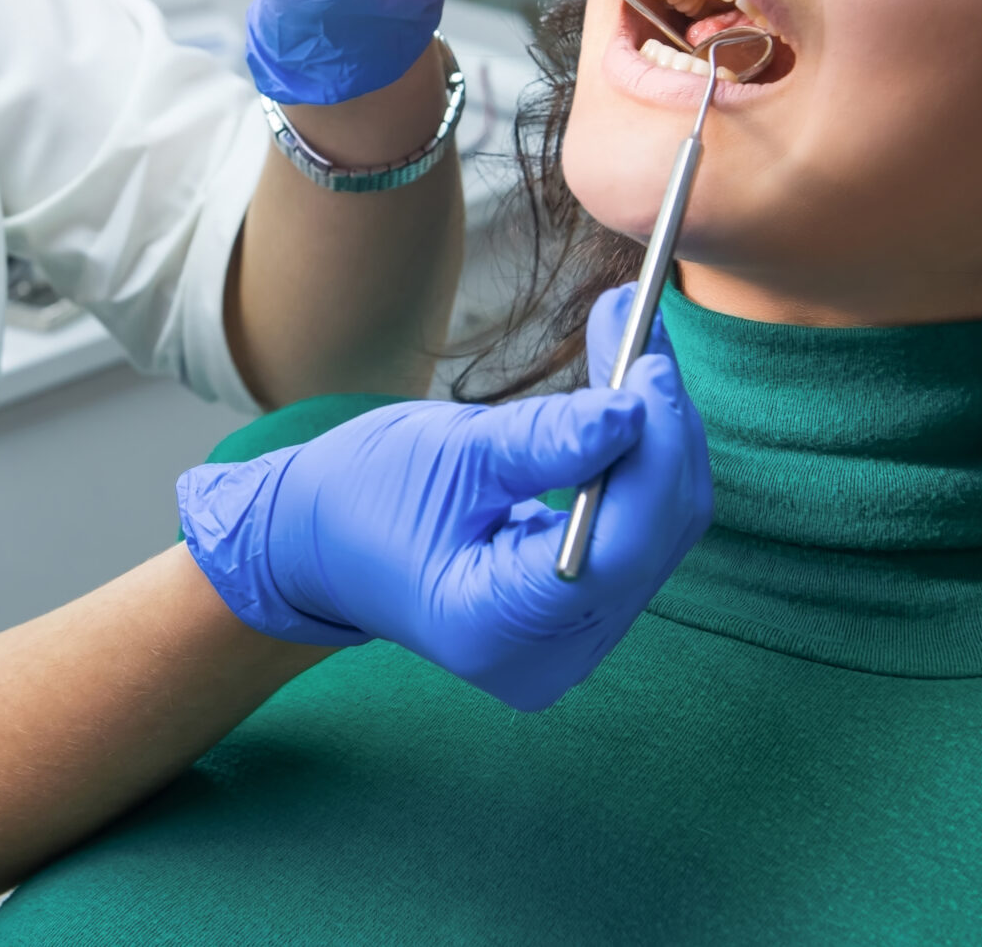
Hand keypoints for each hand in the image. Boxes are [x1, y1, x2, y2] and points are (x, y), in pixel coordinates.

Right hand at [178, 283, 712, 709]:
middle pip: (653, 536)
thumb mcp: (450, 454)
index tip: (652, 362)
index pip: (620, 545)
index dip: (653, 451)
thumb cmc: (366, 494)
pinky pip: (639, 533)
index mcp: (496, 625)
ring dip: (656, 436)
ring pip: (659, 530)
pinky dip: (639, 463)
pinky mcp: (581, 615)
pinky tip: (627, 402)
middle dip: (659, 429)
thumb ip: (546, 441)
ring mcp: (570, 643)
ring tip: (632, 343)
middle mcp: (549, 655)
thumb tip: (635, 410)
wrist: (322, 543)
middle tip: (643, 328)